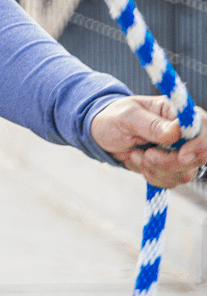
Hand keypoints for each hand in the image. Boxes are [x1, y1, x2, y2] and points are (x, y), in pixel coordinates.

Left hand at [91, 95, 206, 188]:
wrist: (101, 132)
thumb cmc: (114, 117)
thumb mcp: (126, 116)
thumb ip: (151, 124)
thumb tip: (176, 131)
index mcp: (181, 114)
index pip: (205, 130)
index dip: (200, 145)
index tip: (182, 155)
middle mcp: (187, 134)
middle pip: (199, 157)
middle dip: (170, 162)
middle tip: (147, 154)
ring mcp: (182, 152)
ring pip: (185, 173)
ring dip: (156, 169)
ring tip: (135, 154)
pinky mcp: (172, 168)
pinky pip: (171, 181)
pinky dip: (151, 176)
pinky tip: (136, 161)